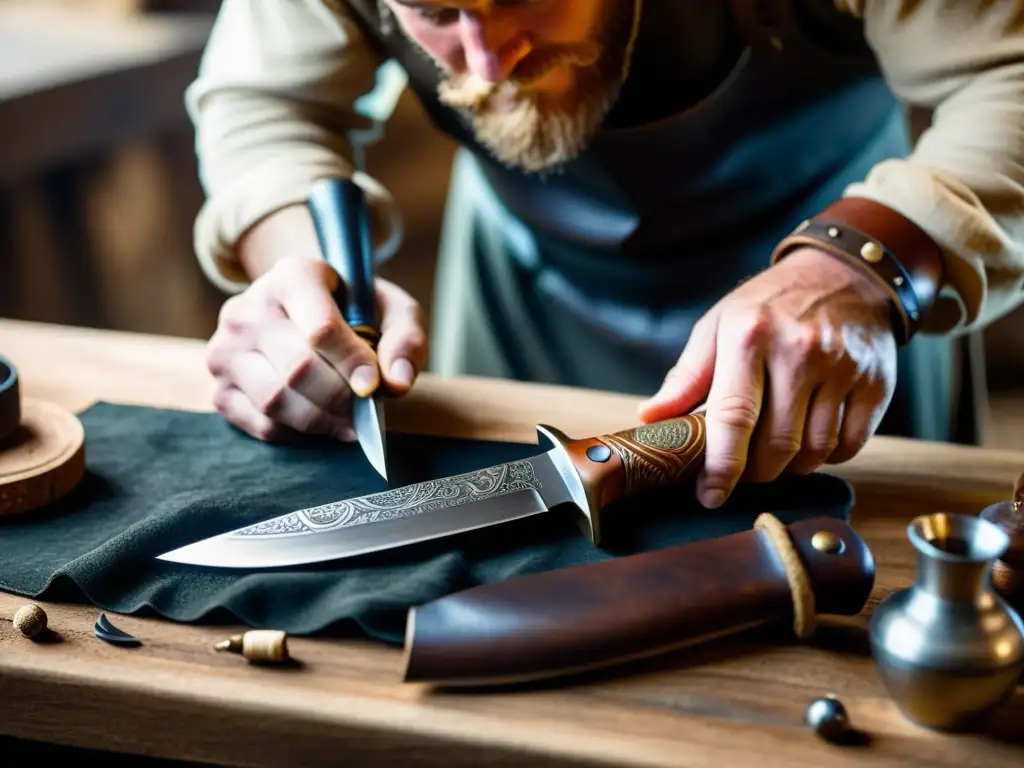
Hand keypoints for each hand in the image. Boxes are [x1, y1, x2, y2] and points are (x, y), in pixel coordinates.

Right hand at [206, 256, 427, 441]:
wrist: (303, 309)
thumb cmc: (355, 310)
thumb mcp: (392, 309)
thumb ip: (406, 339)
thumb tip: (397, 383)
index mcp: (292, 276)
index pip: (320, 329)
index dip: (351, 363)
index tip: (373, 385)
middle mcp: (248, 309)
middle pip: (298, 369)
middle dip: (341, 397)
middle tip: (366, 409)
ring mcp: (225, 349)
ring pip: (276, 400)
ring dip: (322, 420)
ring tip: (350, 420)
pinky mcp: (219, 387)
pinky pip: (262, 424)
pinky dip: (299, 432)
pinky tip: (323, 422)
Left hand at [637, 247, 898, 507]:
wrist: (844, 273)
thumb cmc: (769, 306)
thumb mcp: (719, 326)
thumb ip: (687, 377)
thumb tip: (652, 419)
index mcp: (751, 336)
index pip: (733, 417)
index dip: (720, 466)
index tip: (709, 495)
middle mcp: (800, 351)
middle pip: (776, 444)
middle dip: (754, 472)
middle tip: (743, 471)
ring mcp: (843, 367)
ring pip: (814, 451)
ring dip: (791, 467)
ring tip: (775, 453)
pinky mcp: (876, 382)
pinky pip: (850, 445)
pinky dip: (827, 456)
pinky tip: (810, 440)